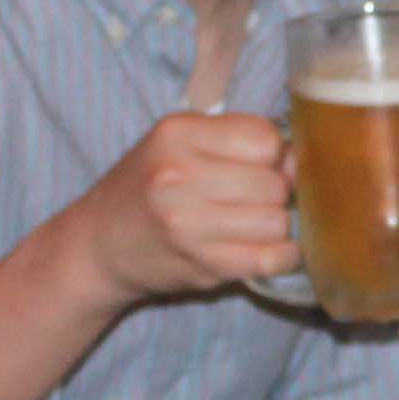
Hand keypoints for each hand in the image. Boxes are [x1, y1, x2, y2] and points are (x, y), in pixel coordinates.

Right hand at [76, 109, 297, 307]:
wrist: (99, 244)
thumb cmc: (148, 187)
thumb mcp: (177, 144)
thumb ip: (235, 140)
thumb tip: (299, 162)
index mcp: (176, 135)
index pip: (264, 139)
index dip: (273, 154)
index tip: (261, 165)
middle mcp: (178, 176)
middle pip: (273, 183)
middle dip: (275, 192)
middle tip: (255, 199)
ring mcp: (188, 224)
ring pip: (276, 222)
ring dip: (275, 225)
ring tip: (254, 223)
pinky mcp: (202, 265)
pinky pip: (270, 258)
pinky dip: (280, 255)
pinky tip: (267, 249)